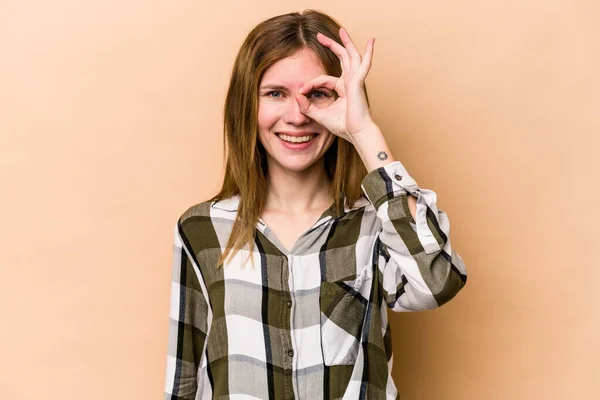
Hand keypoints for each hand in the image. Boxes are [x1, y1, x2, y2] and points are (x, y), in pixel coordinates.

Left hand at [295, 27, 375, 141]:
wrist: (355, 133)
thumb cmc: (342, 126)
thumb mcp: (318, 114)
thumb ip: (306, 106)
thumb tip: (296, 95)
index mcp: (342, 88)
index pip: (323, 79)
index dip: (310, 84)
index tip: (300, 92)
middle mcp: (350, 82)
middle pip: (341, 58)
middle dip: (331, 45)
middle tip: (320, 36)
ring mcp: (355, 80)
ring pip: (351, 56)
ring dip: (346, 42)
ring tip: (341, 30)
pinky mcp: (359, 82)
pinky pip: (364, 64)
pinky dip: (368, 53)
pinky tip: (371, 41)